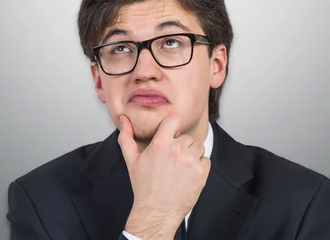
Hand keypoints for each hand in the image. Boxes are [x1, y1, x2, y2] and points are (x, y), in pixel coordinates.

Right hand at [118, 114, 209, 239]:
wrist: (157, 211)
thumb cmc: (144, 186)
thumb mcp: (131, 160)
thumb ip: (126, 137)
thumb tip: (124, 119)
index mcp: (160, 144)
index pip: (174, 119)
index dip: (173, 127)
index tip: (171, 135)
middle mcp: (177, 150)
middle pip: (186, 137)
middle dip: (181, 146)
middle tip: (172, 160)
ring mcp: (190, 161)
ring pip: (198, 146)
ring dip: (192, 154)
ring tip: (180, 167)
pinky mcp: (201, 173)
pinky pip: (206, 160)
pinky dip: (200, 166)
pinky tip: (188, 174)